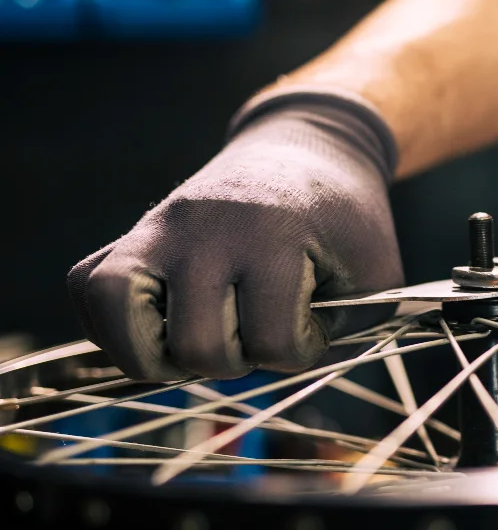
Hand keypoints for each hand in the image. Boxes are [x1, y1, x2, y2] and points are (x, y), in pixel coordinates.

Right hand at [68, 93, 403, 381]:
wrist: (307, 152)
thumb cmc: (346, 223)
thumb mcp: (376, 274)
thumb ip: (348, 332)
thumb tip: (280, 377)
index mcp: (273, 233)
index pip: (273, 342)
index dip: (299, 352)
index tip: (311, 324)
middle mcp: (204, 229)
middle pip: (195, 346)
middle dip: (235, 362)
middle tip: (256, 334)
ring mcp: (157, 228)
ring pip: (120, 319)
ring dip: (161, 356)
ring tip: (196, 345)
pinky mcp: (128, 234)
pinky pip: (89, 291)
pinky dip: (114, 328)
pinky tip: (161, 329)